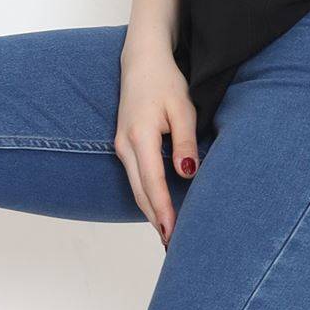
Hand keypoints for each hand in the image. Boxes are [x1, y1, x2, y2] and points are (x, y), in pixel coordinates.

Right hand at [115, 40, 198, 246]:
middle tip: (172, 248)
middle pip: (140, 193)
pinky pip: (136, 179)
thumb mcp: (183, 108)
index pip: (152, 183)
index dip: (163, 210)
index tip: (172, 233)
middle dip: (156, 221)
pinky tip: (161, 211)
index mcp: (140, 136)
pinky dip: (148, 197)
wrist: (141, 61)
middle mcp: (125, 146)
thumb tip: (187, 173)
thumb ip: (185, 142)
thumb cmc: (165, 82)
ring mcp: (122, 147)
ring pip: (136, 189)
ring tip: (168, 236)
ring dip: (151, 213)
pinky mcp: (125, 146)